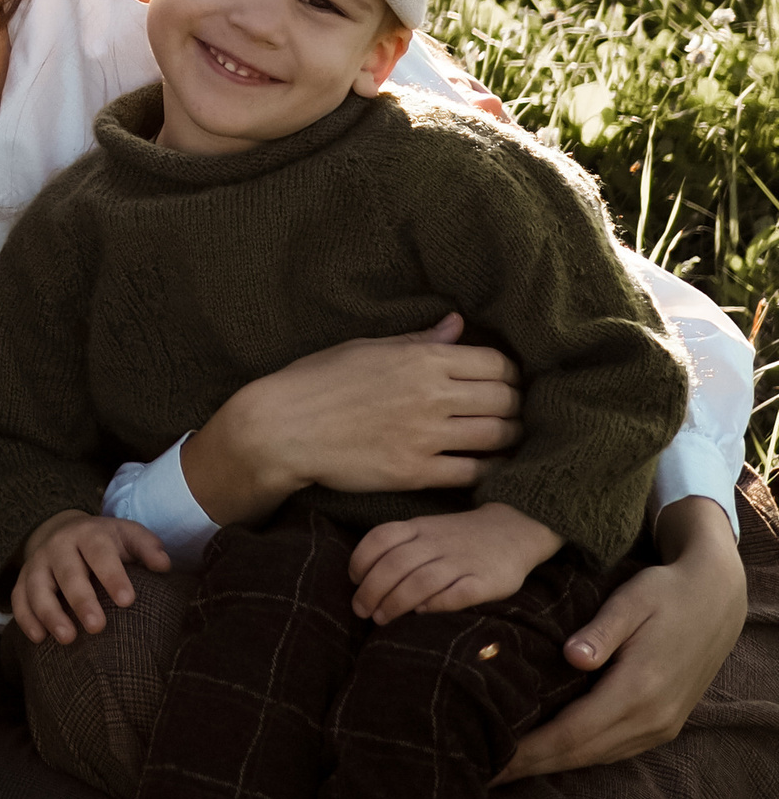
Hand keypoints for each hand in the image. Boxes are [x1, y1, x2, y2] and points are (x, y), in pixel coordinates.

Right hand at [11, 510, 171, 646]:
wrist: (62, 532)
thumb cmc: (104, 543)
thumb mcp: (126, 536)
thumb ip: (146, 547)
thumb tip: (164, 565)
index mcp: (88, 534)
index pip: (99, 552)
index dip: (112, 576)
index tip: (127, 601)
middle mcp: (59, 546)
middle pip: (67, 572)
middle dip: (81, 599)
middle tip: (97, 626)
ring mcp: (38, 563)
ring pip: (37, 586)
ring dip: (50, 613)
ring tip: (68, 638)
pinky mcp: (22, 580)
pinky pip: (18, 598)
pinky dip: (25, 619)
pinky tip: (39, 639)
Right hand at [185, 314, 521, 523]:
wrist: (282, 428)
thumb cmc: (318, 381)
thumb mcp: (367, 348)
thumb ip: (418, 340)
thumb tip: (457, 324)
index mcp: (420, 359)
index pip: (496, 364)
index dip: (510, 373)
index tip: (506, 381)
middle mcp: (430, 396)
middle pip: (505, 400)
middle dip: (516, 405)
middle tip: (511, 411)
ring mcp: (425, 437)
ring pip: (497, 437)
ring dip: (510, 438)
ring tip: (506, 438)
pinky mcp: (416, 472)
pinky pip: (473, 473)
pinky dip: (490, 470)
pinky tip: (489, 466)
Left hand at [350, 499, 560, 622]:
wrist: (514, 527)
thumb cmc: (459, 536)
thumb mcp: (427, 530)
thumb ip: (400, 546)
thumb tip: (364, 578)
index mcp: (420, 527)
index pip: (381, 538)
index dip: (361, 560)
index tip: (354, 581)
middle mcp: (437, 543)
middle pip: (396, 564)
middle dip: (372, 590)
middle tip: (361, 611)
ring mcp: (463, 561)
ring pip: (422, 580)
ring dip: (397, 601)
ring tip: (382, 619)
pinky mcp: (487, 580)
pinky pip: (460, 593)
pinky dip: (438, 603)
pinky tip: (424, 613)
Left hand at [498, 499, 747, 779]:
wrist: (715, 600)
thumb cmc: (665, 592)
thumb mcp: (631, 600)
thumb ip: (601, 631)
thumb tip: (572, 657)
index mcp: (639, 688)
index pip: (573, 731)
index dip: (531, 749)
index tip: (494, 757)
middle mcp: (652, 718)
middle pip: (581, 753)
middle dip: (533, 764)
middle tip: (487, 771)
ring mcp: (662, 727)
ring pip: (597, 757)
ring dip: (554, 765)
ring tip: (510, 768)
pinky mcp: (664, 726)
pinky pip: (614, 751)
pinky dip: (580, 756)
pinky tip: (552, 754)